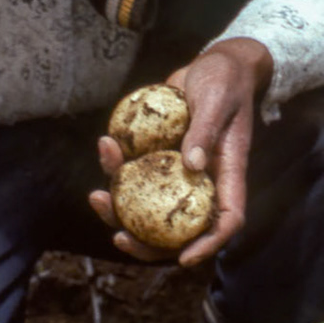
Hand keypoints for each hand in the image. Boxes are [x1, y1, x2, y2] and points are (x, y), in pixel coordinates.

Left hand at [89, 37, 272, 267]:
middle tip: (119, 238)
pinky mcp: (159, 153)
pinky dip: (117, 166)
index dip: (208, 244)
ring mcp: (178, 169)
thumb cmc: (225, 80)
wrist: (213, 63)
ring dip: (121, 209)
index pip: (225, 220)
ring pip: (150, 204)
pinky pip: (136, 171)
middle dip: (148, 242)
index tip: (184, 258)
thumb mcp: (218, 100)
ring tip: (96, 195)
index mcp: (227, 174)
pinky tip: (105, 146)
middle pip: (179, 227)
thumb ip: (205, 130)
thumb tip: (191, 164)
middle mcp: (202, 179)